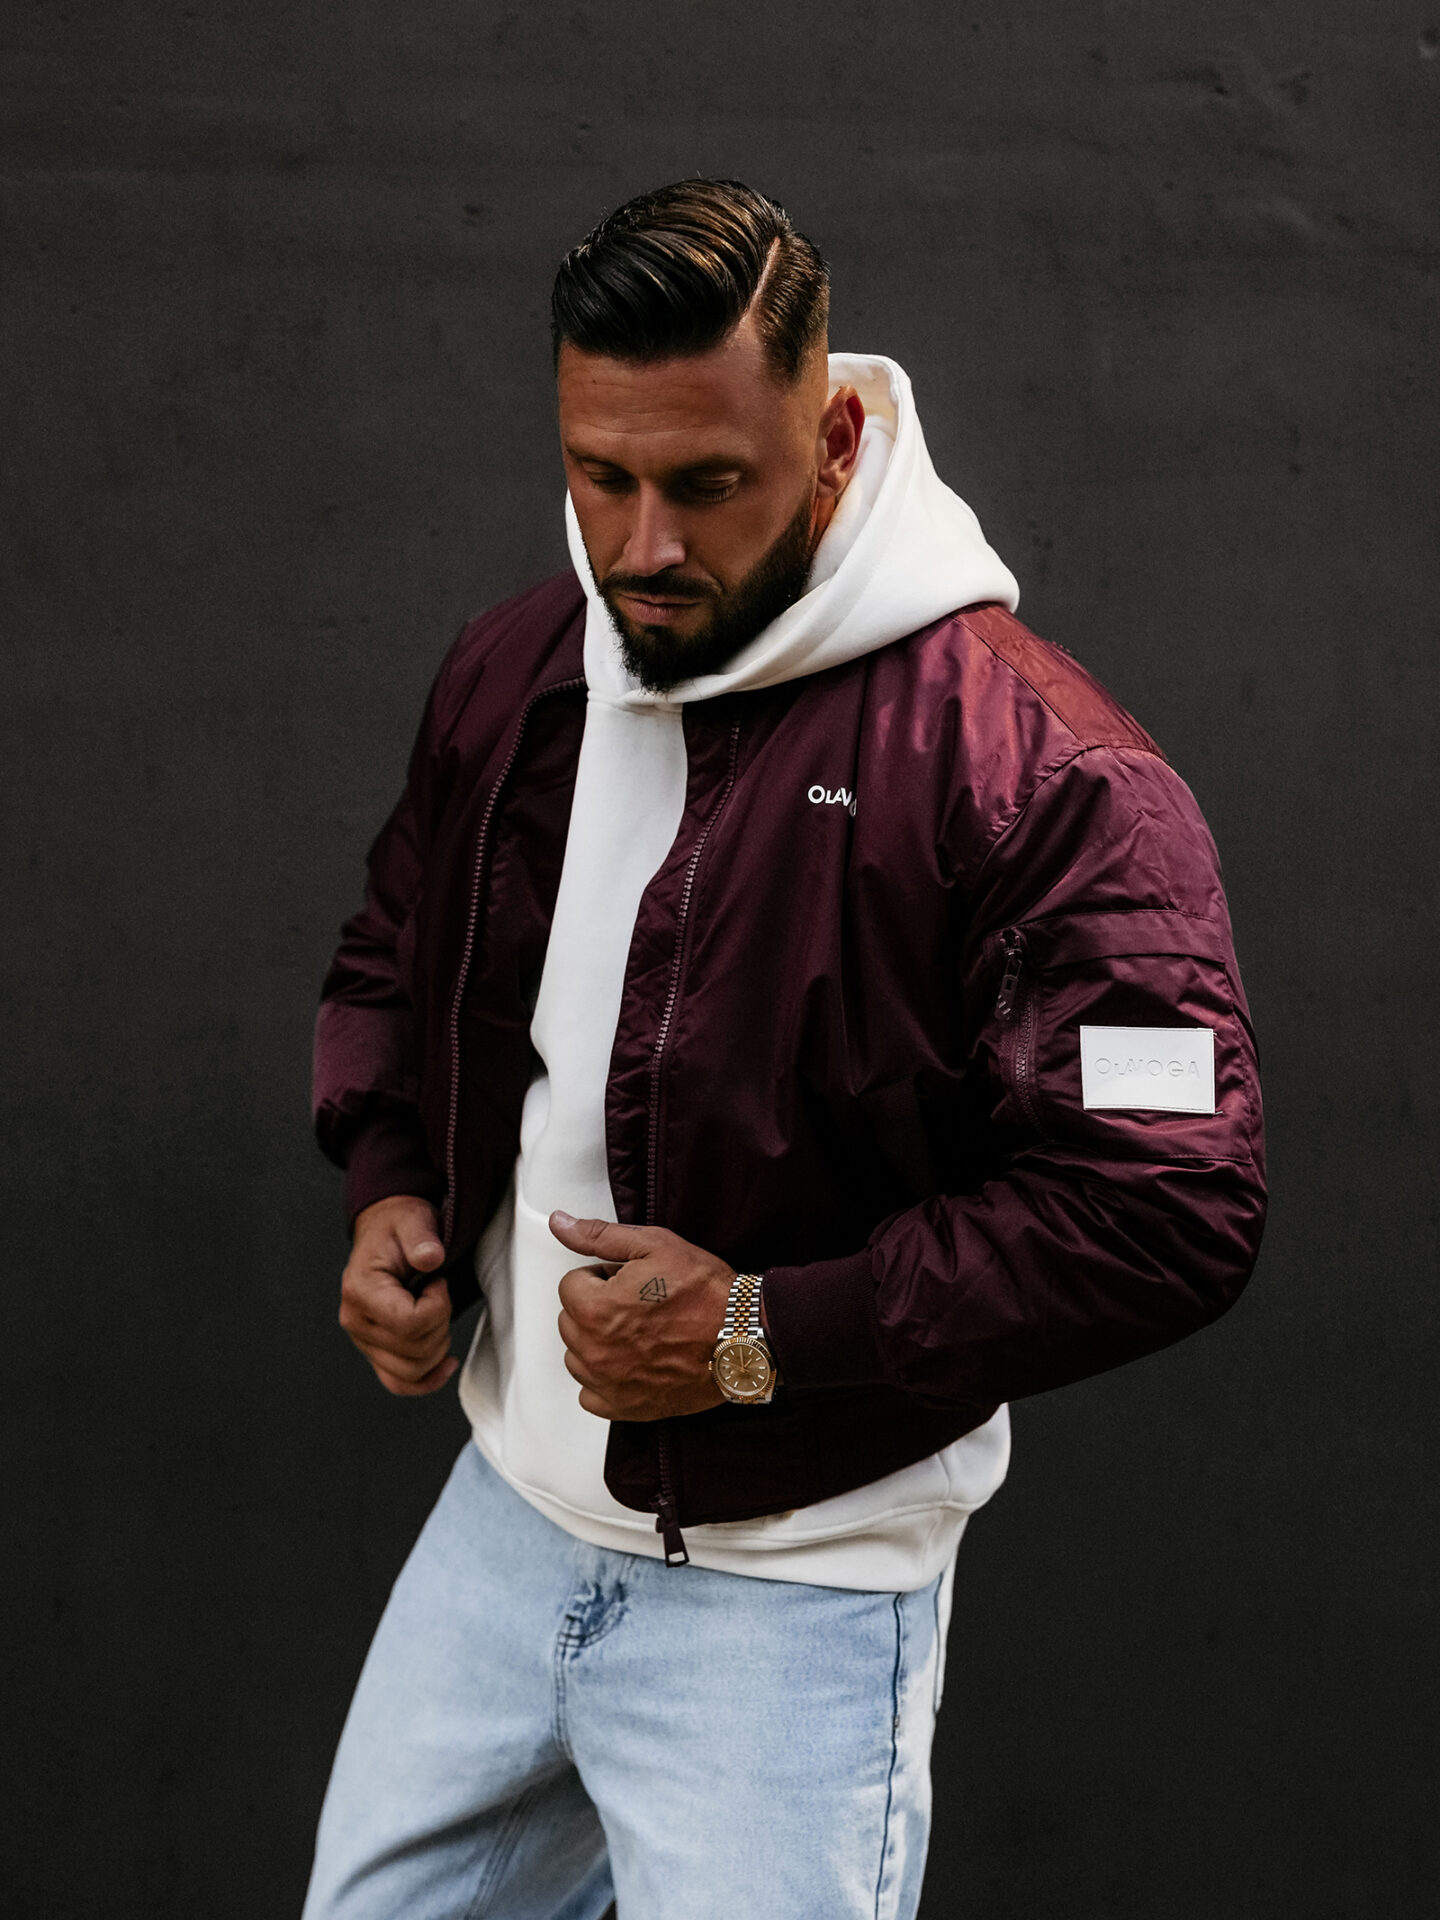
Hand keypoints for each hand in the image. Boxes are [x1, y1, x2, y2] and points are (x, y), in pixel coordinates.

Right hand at [339, 1195, 457, 1396]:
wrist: (385, 1231)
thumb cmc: (399, 1226)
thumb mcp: (413, 1220)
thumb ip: (421, 1238)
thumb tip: (430, 1257)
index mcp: (360, 1290)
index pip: (408, 1324)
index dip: (438, 1307)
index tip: (438, 1282)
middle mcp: (355, 1320)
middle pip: (413, 1351)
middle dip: (441, 1324)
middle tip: (438, 1293)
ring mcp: (363, 1339)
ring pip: (410, 1371)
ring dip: (437, 1347)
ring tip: (436, 1313)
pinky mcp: (375, 1350)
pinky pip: (399, 1382)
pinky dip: (426, 1380)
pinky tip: (446, 1365)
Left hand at [551, 1211, 732, 1420]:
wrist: (743, 1337)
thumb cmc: (704, 1292)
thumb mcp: (653, 1245)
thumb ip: (598, 1235)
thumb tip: (559, 1222)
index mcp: (595, 1308)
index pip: (571, 1285)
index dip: (601, 1278)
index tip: (628, 1282)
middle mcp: (594, 1350)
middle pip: (571, 1321)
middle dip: (596, 1309)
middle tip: (637, 1305)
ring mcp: (607, 1383)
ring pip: (578, 1357)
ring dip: (597, 1344)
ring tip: (638, 1334)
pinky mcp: (623, 1407)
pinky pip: (590, 1394)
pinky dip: (604, 1381)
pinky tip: (633, 1364)